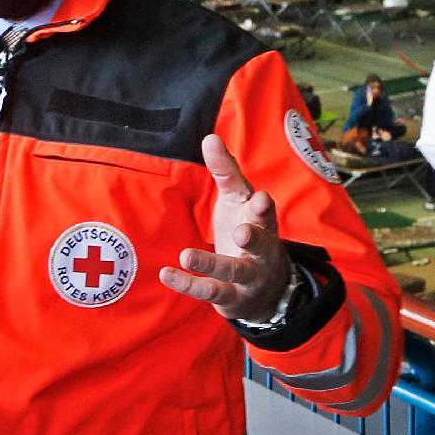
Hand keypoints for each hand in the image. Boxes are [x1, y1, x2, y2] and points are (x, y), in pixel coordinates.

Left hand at [160, 133, 291, 322]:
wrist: (267, 290)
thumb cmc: (248, 231)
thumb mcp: (239, 202)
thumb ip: (226, 172)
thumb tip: (210, 137)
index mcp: (262, 221)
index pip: (263, 210)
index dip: (262, 206)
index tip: (259, 198)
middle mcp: (261, 250)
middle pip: (261, 243)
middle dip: (254, 238)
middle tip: (242, 232)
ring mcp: (248, 276)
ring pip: (233, 271)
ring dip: (211, 264)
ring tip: (187, 256)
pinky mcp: (231, 297)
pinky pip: (210, 291)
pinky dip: (188, 284)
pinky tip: (167, 273)